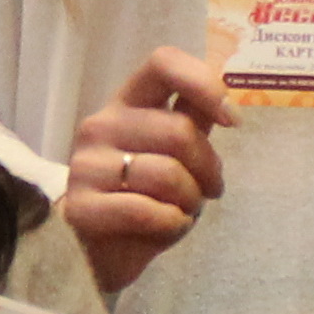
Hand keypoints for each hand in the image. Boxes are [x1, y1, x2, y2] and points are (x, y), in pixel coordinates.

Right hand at [64, 47, 236, 293]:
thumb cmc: (141, 195)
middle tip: (210, 190)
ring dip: (191, 201)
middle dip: (209, 168)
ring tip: (184, 210)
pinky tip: (167, 226)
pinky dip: (172, 224)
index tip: (232, 119)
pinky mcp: (80, 207)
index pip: (163, 64)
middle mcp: (100, 124)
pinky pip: (147, 211)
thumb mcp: (169, 153)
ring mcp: (86, 165)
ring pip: (167, 174)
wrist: (97, 250)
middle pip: (179, 131)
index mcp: (126, 103)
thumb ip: (191, 120)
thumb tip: (228, 92)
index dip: (204, 84)